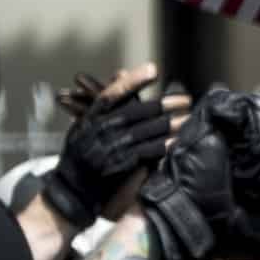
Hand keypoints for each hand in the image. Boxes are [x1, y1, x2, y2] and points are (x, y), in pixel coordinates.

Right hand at [48, 64, 190, 226]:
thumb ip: (102, 103)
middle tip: (185, 100)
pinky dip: (164, 146)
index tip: (152, 70)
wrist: (71, 190)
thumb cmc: (79, 155)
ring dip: (171, 125)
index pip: (114, 93)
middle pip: (139, 111)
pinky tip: (177, 142)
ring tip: (188, 119)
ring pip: (147, 131)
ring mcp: (111, 147)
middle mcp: (101, 129)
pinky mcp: (121, 164)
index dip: (133, 80)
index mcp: (91, 116)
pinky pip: (147, 152)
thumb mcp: (82, 126)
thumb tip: (120, 74)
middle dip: (165, 105)